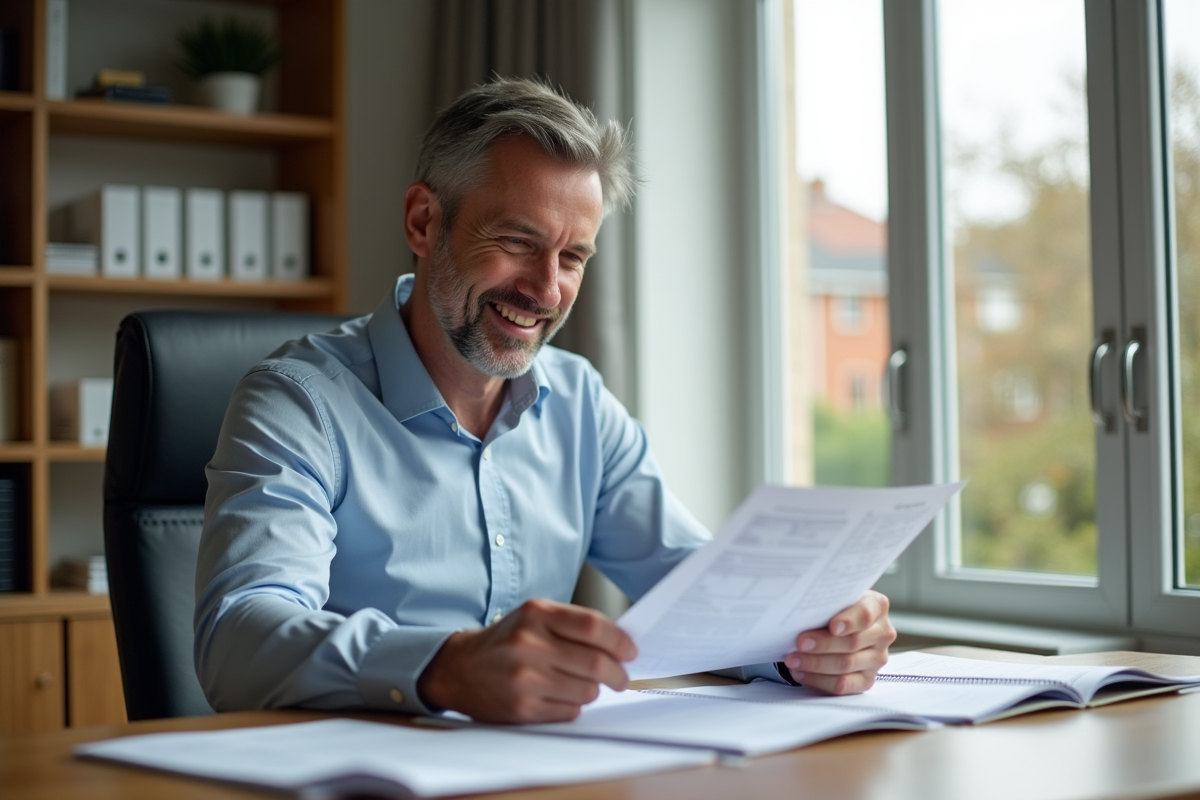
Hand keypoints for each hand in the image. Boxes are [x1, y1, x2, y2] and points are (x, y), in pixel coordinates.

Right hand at [417, 598, 636, 722]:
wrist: (459, 669)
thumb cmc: (505, 641)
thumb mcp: (534, 617)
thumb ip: (572, 625)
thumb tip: (620, 644)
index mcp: (535, 614)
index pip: (593, 627)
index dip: (619, 641)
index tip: (630, 651)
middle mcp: (529, 644)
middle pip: (595, 663)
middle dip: (617, 673)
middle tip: (621, 677)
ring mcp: (524, 678)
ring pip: (586, 691)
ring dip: (594, 690)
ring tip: (584, 684)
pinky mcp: (522, 708)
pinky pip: (570, 711)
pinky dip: (574, 705)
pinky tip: (561, 695)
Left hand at [781, 590, 895, 694]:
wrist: (834, 627)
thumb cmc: (832, 610)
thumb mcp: (833, 600)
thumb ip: (827, 604)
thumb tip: (804, 614)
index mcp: (877, 606)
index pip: (865, 613)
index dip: (849, 621)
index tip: (832, 626)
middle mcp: (882, 633)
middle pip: (853, 642)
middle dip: (823, 644)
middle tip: (800, 643)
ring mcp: (877, 658)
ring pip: (846, 664)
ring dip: (815, 663)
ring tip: (794, 659)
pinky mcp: (867, 679)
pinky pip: (843, 685)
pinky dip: (818, 680)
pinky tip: (801, 673)